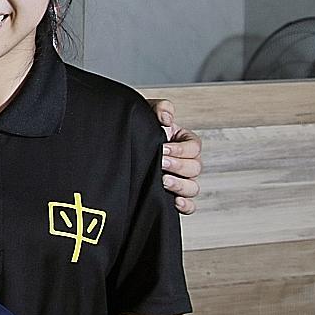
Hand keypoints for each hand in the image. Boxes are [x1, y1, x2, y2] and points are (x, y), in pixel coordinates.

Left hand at [147, 98, 201, 213]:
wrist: (119, 143)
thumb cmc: (136, 127)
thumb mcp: (146, 111)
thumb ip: (160, 108)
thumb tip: (167, 118)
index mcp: (183, 142)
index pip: (194, 147)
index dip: (181, 149)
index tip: (162, 147)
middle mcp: (185, 162)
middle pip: (195, 168)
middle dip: (178, 166)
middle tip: (160, 163)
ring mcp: (179, 180)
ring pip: (193, 187)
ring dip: (180, 185)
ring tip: (163, 180)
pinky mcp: (172, 196)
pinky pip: (189, 206)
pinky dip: (186, 206)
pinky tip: (175, 202)